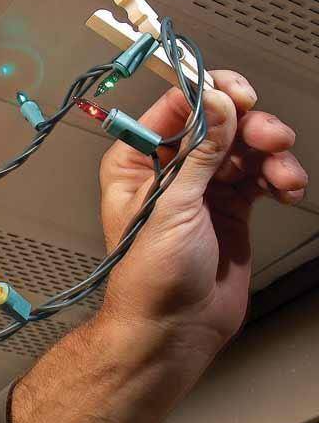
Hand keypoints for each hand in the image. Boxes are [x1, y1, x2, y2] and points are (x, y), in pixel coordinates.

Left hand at [97, 70, 307, 364]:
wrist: (174, 328)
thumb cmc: (150, 277)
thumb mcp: (172, 206)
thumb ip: (199, 152)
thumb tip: (217, 104)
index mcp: (135, 161)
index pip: (174, 108)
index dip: (210, 95)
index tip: (239, 95)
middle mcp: (168, 169)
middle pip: (217, 122)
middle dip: (249, 125)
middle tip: (270, 136)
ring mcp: (202, 187)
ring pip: (244, 147)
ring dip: (271, 154)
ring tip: (283, 174)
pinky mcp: (231, 207)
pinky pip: (260, 176)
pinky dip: (278, 177)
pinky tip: (286, 189)